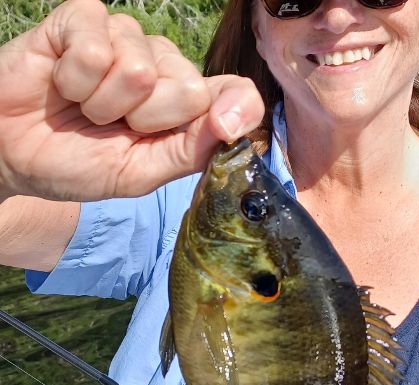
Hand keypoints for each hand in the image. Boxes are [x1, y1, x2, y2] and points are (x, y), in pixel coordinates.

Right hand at [0, 0, 263, 201]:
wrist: (16, 153)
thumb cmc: (80, 164)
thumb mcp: (140, 173)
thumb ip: (189, 151)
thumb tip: (233, 124)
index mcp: (186, 107)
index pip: (236, 94)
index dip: (238, 110)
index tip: (222, 129)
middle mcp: (164, 67)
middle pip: (187, 88)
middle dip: (142, 121)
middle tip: (112, 127)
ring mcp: (127, 39)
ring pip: (140, 69)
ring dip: (103, 104)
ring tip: (85, 108)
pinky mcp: (87, 19)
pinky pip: (97, 47)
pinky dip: (75, 79)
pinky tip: (64, 83)